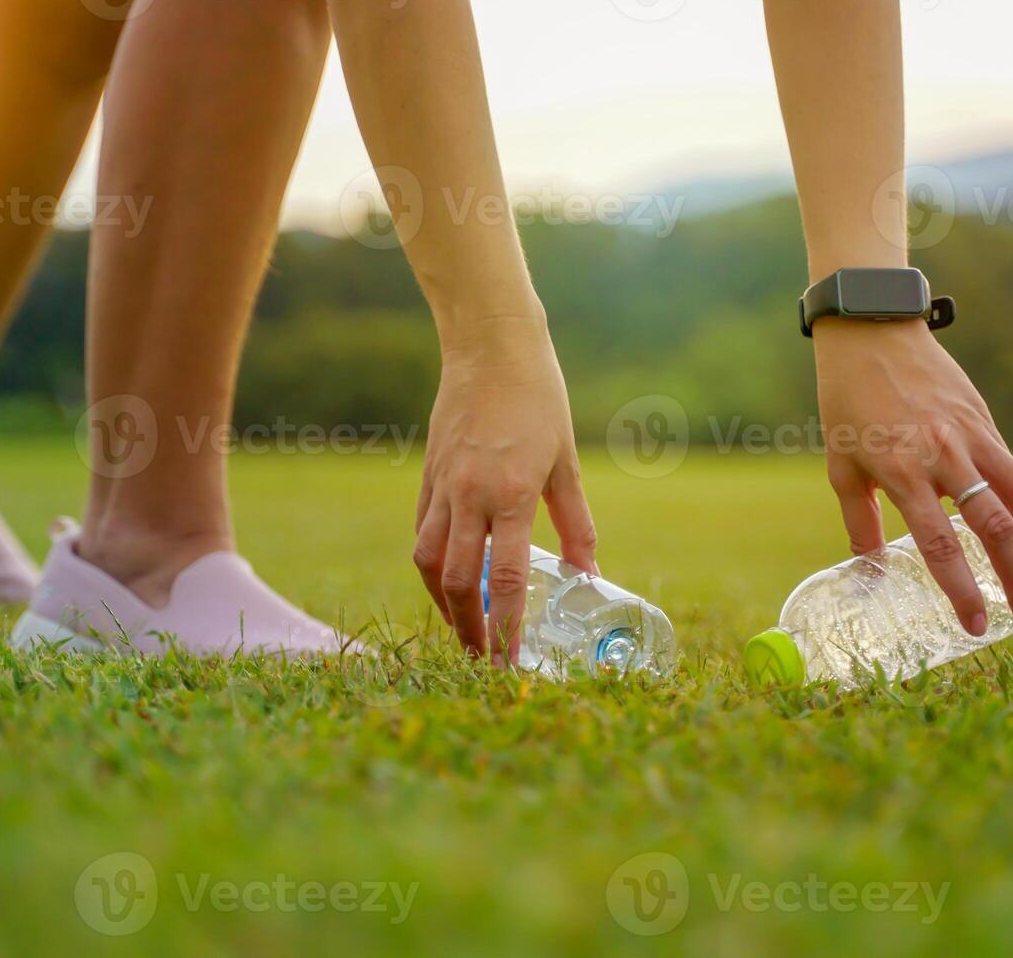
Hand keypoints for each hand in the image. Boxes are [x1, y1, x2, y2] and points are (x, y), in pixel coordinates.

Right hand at [414, 319, 596, 664]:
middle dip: (468, 631)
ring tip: (462, 632)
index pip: (509, 578)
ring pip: (428, 562)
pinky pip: (423, 534)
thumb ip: (577, 523)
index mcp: (512, 493)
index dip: (509, 627)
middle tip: (482, 663)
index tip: (510, 663)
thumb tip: (589, 574)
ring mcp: (443, 487)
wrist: (490, 348)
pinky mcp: (428, 477)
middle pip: (458, 582)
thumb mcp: (567, 463)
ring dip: (443, 605)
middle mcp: (470, 495)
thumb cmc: (539, 399)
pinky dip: (433, 566)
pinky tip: (449, 581)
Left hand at [813, 319, 1012, 634]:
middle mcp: (943, 456)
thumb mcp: (841, 467)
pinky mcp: (984, 420)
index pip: (939, 545)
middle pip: (994, 527)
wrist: (872, 335)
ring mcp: (970, 436)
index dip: (960, 590)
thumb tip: (869, 572)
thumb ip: (860, 523)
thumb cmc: (847, 404)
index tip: (975, 625)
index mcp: (901, 472)